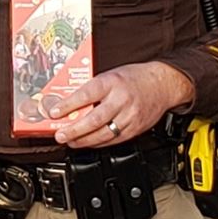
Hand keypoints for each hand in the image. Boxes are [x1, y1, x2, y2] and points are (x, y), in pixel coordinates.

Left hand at [47, 61, 192, 151]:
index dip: (68, 105)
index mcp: (112, 82)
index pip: (86, 95)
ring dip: (84, 140)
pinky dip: (98, 143)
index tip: (54, 112)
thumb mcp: (111, 75)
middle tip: (60, 135)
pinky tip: (88, 143)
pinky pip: (114, 139)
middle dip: (73, 130)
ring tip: (70, 142)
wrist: (163, 84)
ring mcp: (130, 116)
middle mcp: (121, 99)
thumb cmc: (134, 78)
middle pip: (94, 119)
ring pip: (103, 133)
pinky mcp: (135, 128)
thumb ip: (92, 89)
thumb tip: (69, 102)